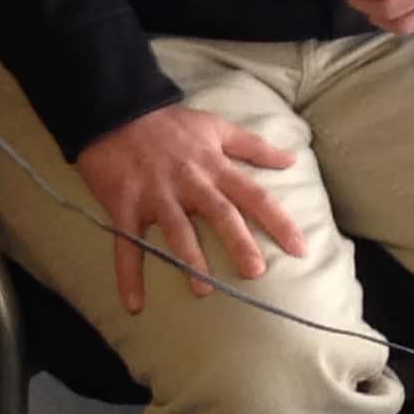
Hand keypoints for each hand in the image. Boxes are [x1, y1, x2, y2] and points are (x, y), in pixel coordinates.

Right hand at [74, 105, 308, 314]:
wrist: (113, 110)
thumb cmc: (168, 123)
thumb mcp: (215, 126)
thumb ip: (253, 146)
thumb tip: (291, 160)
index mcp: (213, 165)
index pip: (253, 195)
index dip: (278, 221)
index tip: (299, 249)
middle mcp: (189, 182)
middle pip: (219, 214)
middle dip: (238, 242)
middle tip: (256, 271)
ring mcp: (156, 195)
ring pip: (176, 230)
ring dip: (189, 260)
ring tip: (203, 290)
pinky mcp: (124, 205)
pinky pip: (126, 243)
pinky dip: (128, 274)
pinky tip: (134, 303)